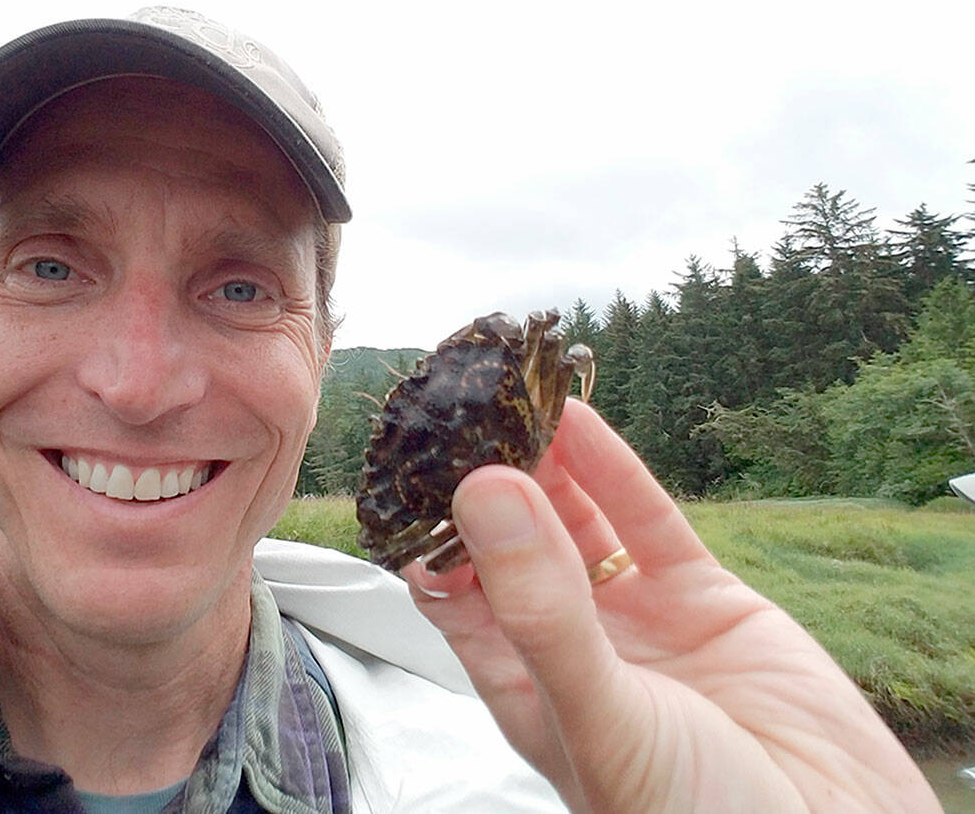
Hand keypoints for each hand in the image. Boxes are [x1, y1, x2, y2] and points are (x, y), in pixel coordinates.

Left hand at [405, 400, 939, 811]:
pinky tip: (578, 420)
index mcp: (521, 684)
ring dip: (544, 464)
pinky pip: (648, 521)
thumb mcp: (596, 713)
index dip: (430, 528)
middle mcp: (570, 643)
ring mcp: (636, 617)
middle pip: (513, 543)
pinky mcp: (704, 601)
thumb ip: (540, 608)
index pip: (451, 591)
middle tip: (460, 408)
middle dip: (486, 479)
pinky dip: (613, 470)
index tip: (407, 462)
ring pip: (578, 522)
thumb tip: (483, 493)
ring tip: (506, 397)